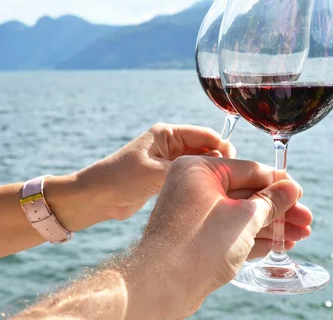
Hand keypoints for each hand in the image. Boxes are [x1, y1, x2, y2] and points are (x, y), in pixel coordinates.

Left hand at [47, 123, 235, 230]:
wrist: (95, 198)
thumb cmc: (120, 179)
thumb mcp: (155, 173)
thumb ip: (186, 168)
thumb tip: (217, 166)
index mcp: (167, 134)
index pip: (205, 134)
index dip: (224, 146)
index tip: (236, 163)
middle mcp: (170, 144)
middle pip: (206, 148)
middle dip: (221, 161)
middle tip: (234, 180)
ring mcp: (169, 161)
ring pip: (201, 164)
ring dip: (212, 174)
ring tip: (227, 189)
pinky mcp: (166, 177)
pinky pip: (192, 177)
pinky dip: (202, 183)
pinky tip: (213, 195)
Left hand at [136, 155, 310, 317]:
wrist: (163, 286)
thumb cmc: (198, 244)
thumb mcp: (244, 218)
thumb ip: (270, 201)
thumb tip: (291, 188)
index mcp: (199, 169)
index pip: (249, 169)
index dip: (278, 183)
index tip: (300, 194)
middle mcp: (193, 187)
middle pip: (247, 194)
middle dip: (279, 210)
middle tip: (306, 221)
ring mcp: (193, 214)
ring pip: (240, 215)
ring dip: (270, 225)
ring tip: (299, 236)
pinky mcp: (195, 238)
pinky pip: (229, 231)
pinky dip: (253, 237)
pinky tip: (278, 244)